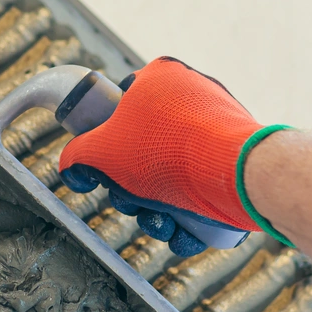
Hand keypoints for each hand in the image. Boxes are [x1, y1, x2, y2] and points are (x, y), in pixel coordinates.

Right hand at [58, 57, 287, 254]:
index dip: (106, 144)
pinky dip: (190, 215)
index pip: (119, 108)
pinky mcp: (237, 158)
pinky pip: (202, 186)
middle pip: (143, 151)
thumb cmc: (166, 153)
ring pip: (172, 176)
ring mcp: (218, 126)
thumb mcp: (100, 153)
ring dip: (158, 211)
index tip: (107, 170)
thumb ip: (76, 158)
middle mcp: (191, 95)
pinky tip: (184, 234)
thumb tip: (72, 168)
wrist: (239, 174)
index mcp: (160, 77)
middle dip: (133, 191)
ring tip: (163, 226)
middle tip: (133, 206)